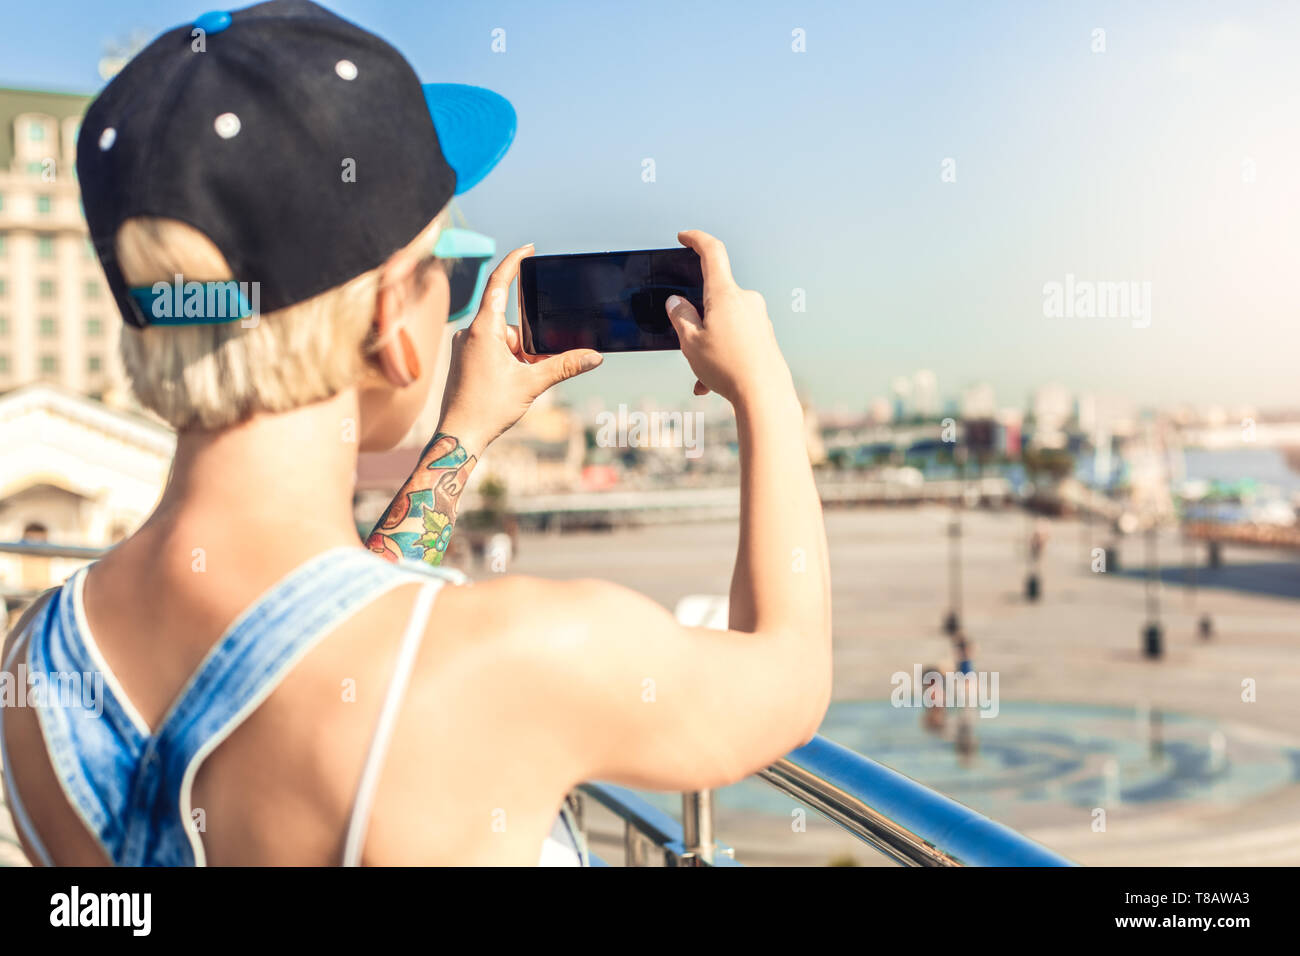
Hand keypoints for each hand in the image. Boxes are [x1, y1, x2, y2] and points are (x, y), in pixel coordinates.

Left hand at [437, 243, 602, 453]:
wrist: (459, 436)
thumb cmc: (487, 409)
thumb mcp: (531, 384)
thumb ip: (564, 366)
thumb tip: (595, 356)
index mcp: (483, 330)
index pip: (498, 284)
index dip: (513, 263)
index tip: (528, 249)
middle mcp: (470, 333)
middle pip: (511, 324)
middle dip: (528, 344)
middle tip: (533, 368)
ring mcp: (465, 347)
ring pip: (504, 341)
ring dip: (519, 357)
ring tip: (518, 384)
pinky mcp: (464, 360)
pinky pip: (493, 351)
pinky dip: (508, 362)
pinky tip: (510, 384)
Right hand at [665, 230, 792, 405]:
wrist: (765, 396)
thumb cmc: (728, 368)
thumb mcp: (690, 342)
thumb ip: (680, 317)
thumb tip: (677, 302)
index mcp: (725, 294)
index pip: (712, 253)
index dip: (696, 239)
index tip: (684, 237)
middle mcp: (745, 300)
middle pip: (713, 298)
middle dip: (697, 321)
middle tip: (688, 348)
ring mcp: (758, 317)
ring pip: (723, 324)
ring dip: (708, 345)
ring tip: (701, 377)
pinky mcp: (765, 334)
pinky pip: (736, 339)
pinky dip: (722, 356)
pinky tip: (711, 384)